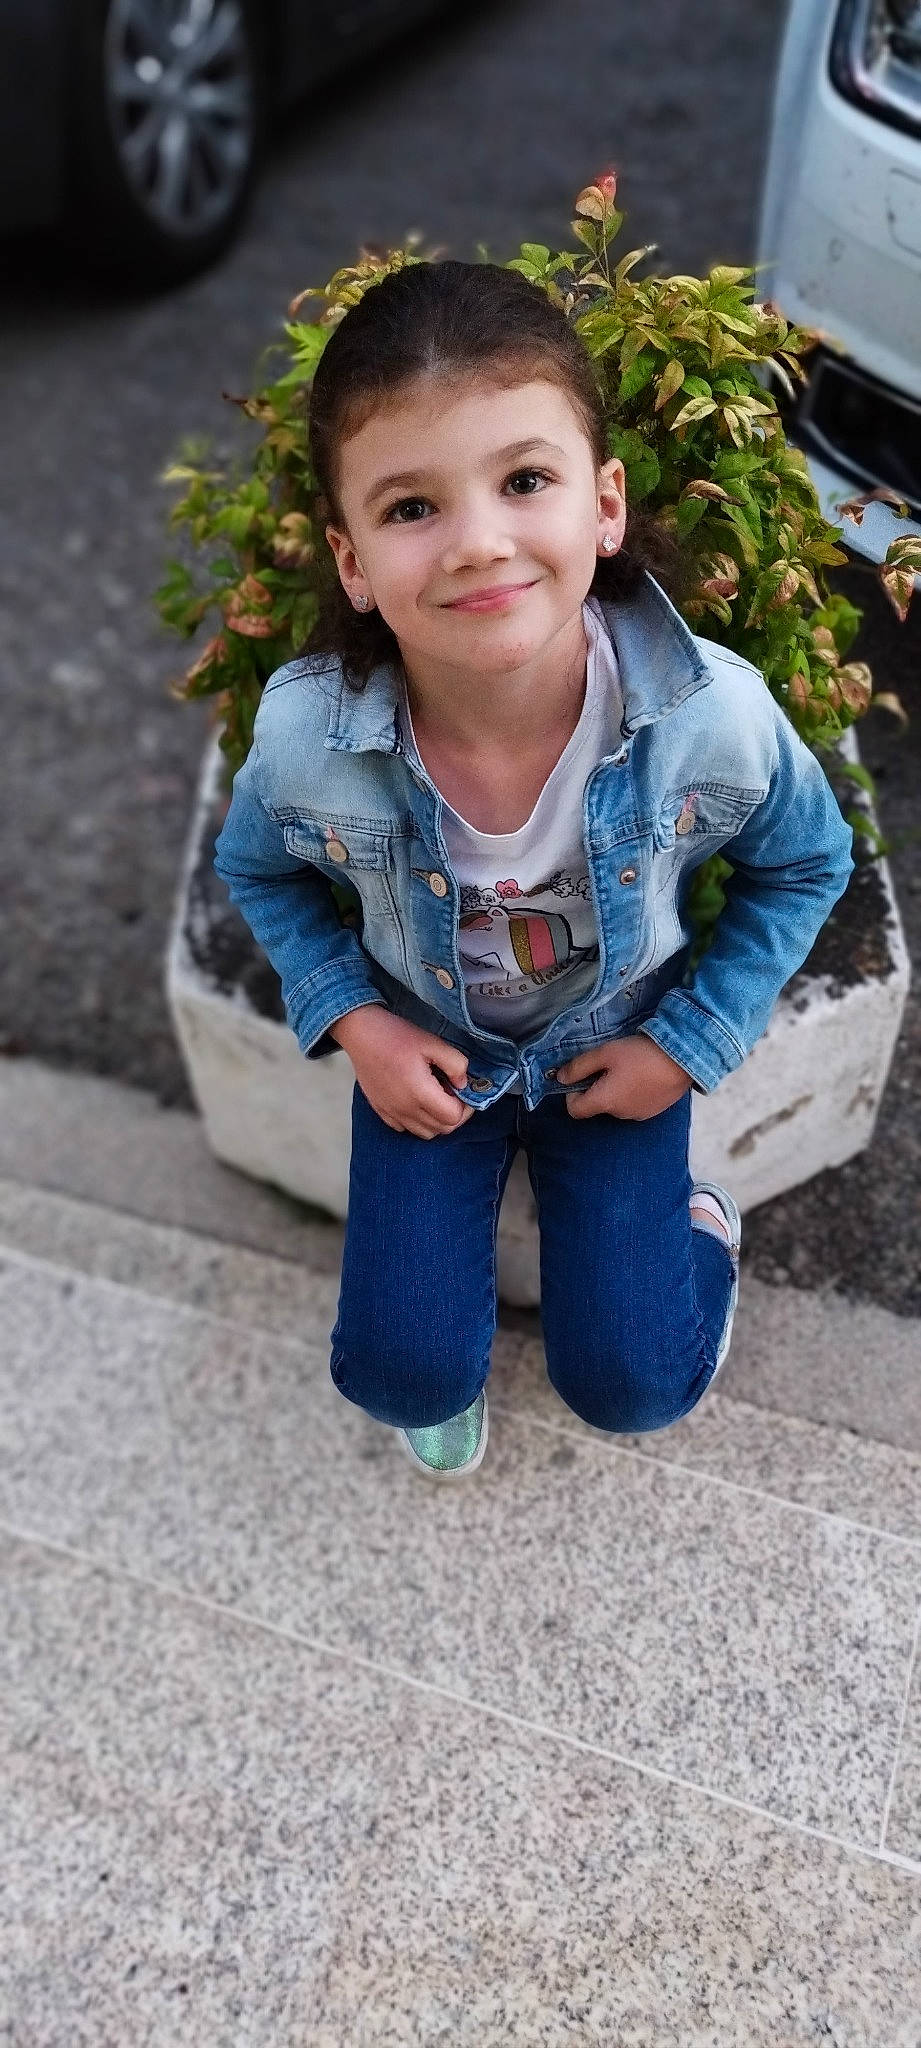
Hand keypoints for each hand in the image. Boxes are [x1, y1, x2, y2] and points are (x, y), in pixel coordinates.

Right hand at [328, 1006, 475, 1137]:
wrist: (360, 1033)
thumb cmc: (396, 1035)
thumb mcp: (433, 1043)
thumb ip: (456, 1064)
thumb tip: (463, 1084)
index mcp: (420, 1093)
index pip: (453, 1117)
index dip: (465, 1107)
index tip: (463, 1091)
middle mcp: (405, 1109)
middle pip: (441, 1129)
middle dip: (454, 1115)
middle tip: (452, 1093)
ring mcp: (391, 1112)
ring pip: (424, 1133)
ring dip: (437, 1121)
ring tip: (436, 1098)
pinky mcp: (381, 1110)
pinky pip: (405, 1128)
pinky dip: (417, 1121)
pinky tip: (417, 1100)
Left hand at [556, 1034, 691, 1120]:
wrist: (682, 1059)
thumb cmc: (640, 1055)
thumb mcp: (605, 1053)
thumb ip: (579, 1066)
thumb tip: (560, 1077)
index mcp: (604, 1101)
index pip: (575, 1110)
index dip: (571, 1094)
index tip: (581, 1076)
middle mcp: (619, 1114)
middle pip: (598, 1105)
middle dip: (598, 1087)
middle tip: (611, 1065)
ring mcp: (639, 1115)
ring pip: (617, 1105)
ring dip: (618, 1090)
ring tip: (631, 1068)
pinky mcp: (654, 1111)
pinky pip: (635, 1104)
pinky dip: (634, 1093)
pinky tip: (645, 1076)